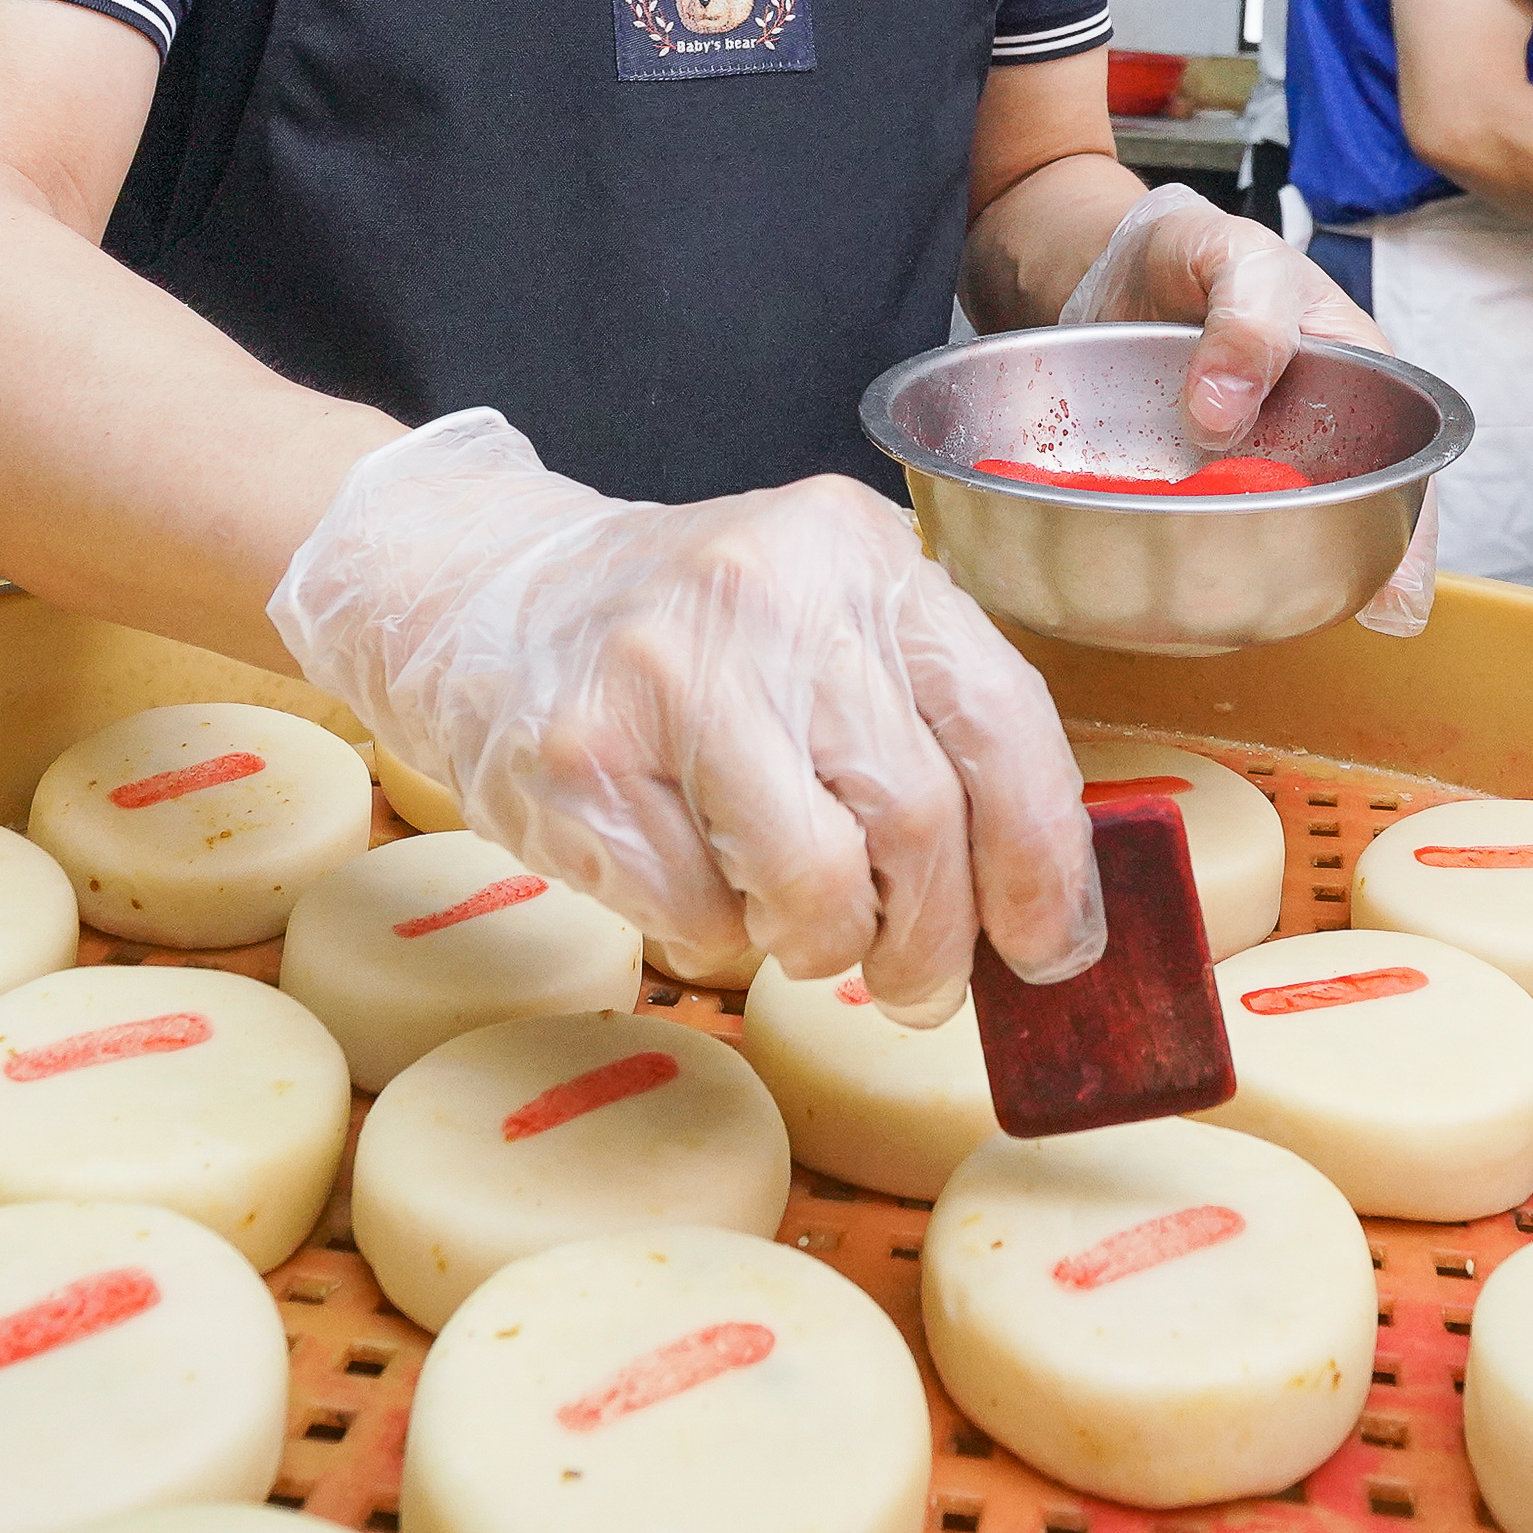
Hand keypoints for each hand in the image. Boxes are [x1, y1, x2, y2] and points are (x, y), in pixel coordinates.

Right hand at [268, 412, 1098, 1006]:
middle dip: (934, 938)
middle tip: (917, 982)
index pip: (1002, 718)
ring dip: (823, 944)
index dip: (1043, 858)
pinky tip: (687, 872)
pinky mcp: (582, 758)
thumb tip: (1041, 903)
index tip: (1051, 944)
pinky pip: (702, 916)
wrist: (481, 596)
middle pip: (918, 819)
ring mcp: (667, 671)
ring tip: (795, 924)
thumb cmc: (687, 641)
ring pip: (818, 884)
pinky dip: (714, 934)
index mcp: (860, 551)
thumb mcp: (824, 624)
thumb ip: (923, 722)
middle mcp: (771, 593)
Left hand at [1059, 185, 1441, 637]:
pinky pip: (1186, 536)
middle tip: (1281, 601)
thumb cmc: (1199, 250)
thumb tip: (1224, 411)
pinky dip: (1170, 556)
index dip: (1409, 540)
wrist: (1108, 262)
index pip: (1403, 473)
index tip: (1394, 602)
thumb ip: (1246, 317)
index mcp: (1356, 386)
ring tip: (1210, 600)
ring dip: (1239, 572)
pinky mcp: (1179, 493)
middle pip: (1338, 528)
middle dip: (1318, 569)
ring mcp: (1243, 476)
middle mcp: (1308, 446)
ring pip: (1261, 545)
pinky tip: (1146, 572)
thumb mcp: (1236, 256)